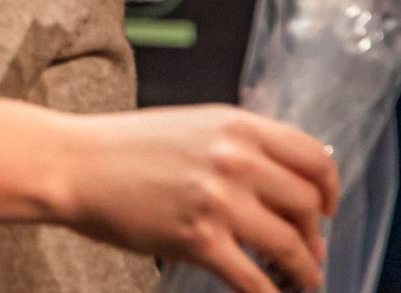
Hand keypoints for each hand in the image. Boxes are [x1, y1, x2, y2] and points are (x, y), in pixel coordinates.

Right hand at [0, 97, 336, 292]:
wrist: (72, 163)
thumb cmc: (122, 147)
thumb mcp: (190, 126)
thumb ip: (238, 144)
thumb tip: (282, 181)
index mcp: (235, 125)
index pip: (313, 156)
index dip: (329, 188)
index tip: (326, 207)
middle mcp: (235, 158)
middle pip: (307, 204)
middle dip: (314, 234)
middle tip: (308, 250)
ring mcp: (218, 200)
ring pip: (291, 245)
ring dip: (304, 269)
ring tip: (300, 279)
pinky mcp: (198, 239)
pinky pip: (254, 279)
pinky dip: (269, 292)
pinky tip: (267, 292)